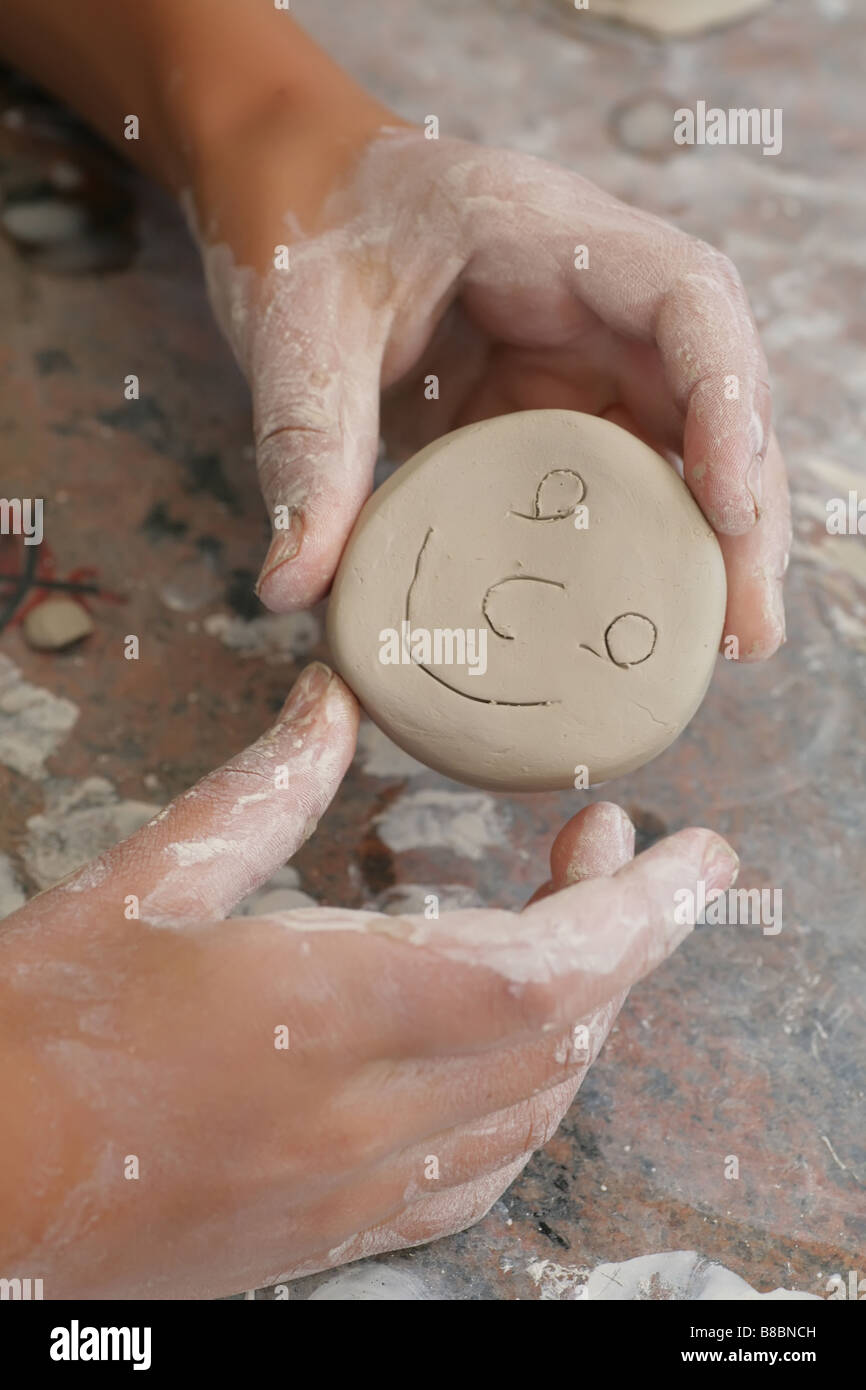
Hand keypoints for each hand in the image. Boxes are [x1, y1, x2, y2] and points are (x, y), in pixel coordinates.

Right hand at [0, 663, 737, 1297]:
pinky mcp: (329, 1232)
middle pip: (562, 1033)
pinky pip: (477, 1178)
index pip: (541, 969)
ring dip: (584, 1012)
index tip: (692, 854)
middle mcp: (362, 1119)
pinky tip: (518, 1054)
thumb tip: (332, 704)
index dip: (635, 910)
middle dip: (624, 937)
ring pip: (533, 1107)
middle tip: (616, 848)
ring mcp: (354, 1190)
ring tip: (572, 922)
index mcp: (322, 1015)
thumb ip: (262, 792)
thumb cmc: (30, 1041)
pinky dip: (528, 1102)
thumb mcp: (139, 887)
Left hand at [192, 123, 788, 661]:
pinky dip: (637, 542)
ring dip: (708, 538)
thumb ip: (303, 447)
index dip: (725, 398)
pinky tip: (640, 612)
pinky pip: (615, 473)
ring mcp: (577, 354)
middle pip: (710, 393)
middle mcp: (590, 295)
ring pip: (678, 443)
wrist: (291, 199)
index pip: (685, 299)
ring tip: (722, 640)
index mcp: (546, 235)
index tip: (725, 504)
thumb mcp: (295, 327)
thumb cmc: (304, 230)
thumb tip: (294, 586)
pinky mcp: (549, 407)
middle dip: (741, 508)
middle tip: (744, 626)